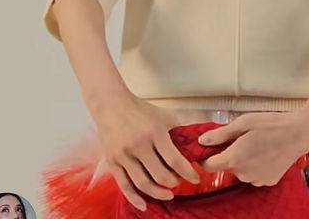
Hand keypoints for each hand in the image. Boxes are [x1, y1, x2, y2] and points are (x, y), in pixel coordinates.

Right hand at [91, 90, 200, 210]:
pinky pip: (124, 186)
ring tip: (168, 194)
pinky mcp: (112, 162)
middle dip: (174, 182)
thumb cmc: (139, 109)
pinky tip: (144, 205)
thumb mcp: (163, 115)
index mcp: (155, 132)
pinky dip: (134, 199)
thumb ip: (179, 129)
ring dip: (158, 193)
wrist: (111, 104)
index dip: (188, 173)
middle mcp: (139, 145)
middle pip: (160, 175)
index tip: (196, 179)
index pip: (175, 160)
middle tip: (180, 182)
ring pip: (143, 184)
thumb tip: (197, 142)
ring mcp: (124, 155)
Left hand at [197, 110, 308, 186]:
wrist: (298, 134)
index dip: (206, 156)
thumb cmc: (269, 124)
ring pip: (241, 171)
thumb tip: (201, 141)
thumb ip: (220, 134)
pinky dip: (256, 166)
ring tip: (256, 144)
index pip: (208, 165)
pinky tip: (266, 153)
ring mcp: (257, 180)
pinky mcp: (268, 182)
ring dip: (243, 161)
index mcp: (234, 159)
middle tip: (242, 138)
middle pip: (227, 167)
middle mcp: (244, 174)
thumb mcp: (243, 123)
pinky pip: (254, 175)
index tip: (211, 148)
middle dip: (230, 154)